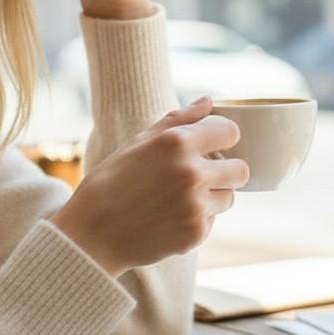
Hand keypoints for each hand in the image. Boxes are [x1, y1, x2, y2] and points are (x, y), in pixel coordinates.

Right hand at [49, 97, 248, 276]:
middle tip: (202, 176)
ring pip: (229, 197)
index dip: (223, 138)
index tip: (214, 145)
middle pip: (241, 169)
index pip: (230, 131)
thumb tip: (209, 101)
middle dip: (227, 171)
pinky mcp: (196, 233)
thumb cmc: (112, 182)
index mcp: (177, 142)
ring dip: (213, 197)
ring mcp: (196, 205)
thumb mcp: (139, 142)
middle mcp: (191, 172)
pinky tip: (169, 218)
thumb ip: (179, 119)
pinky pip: (212, 221)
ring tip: (179, 199)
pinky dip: (197, 220)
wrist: (92, 234)